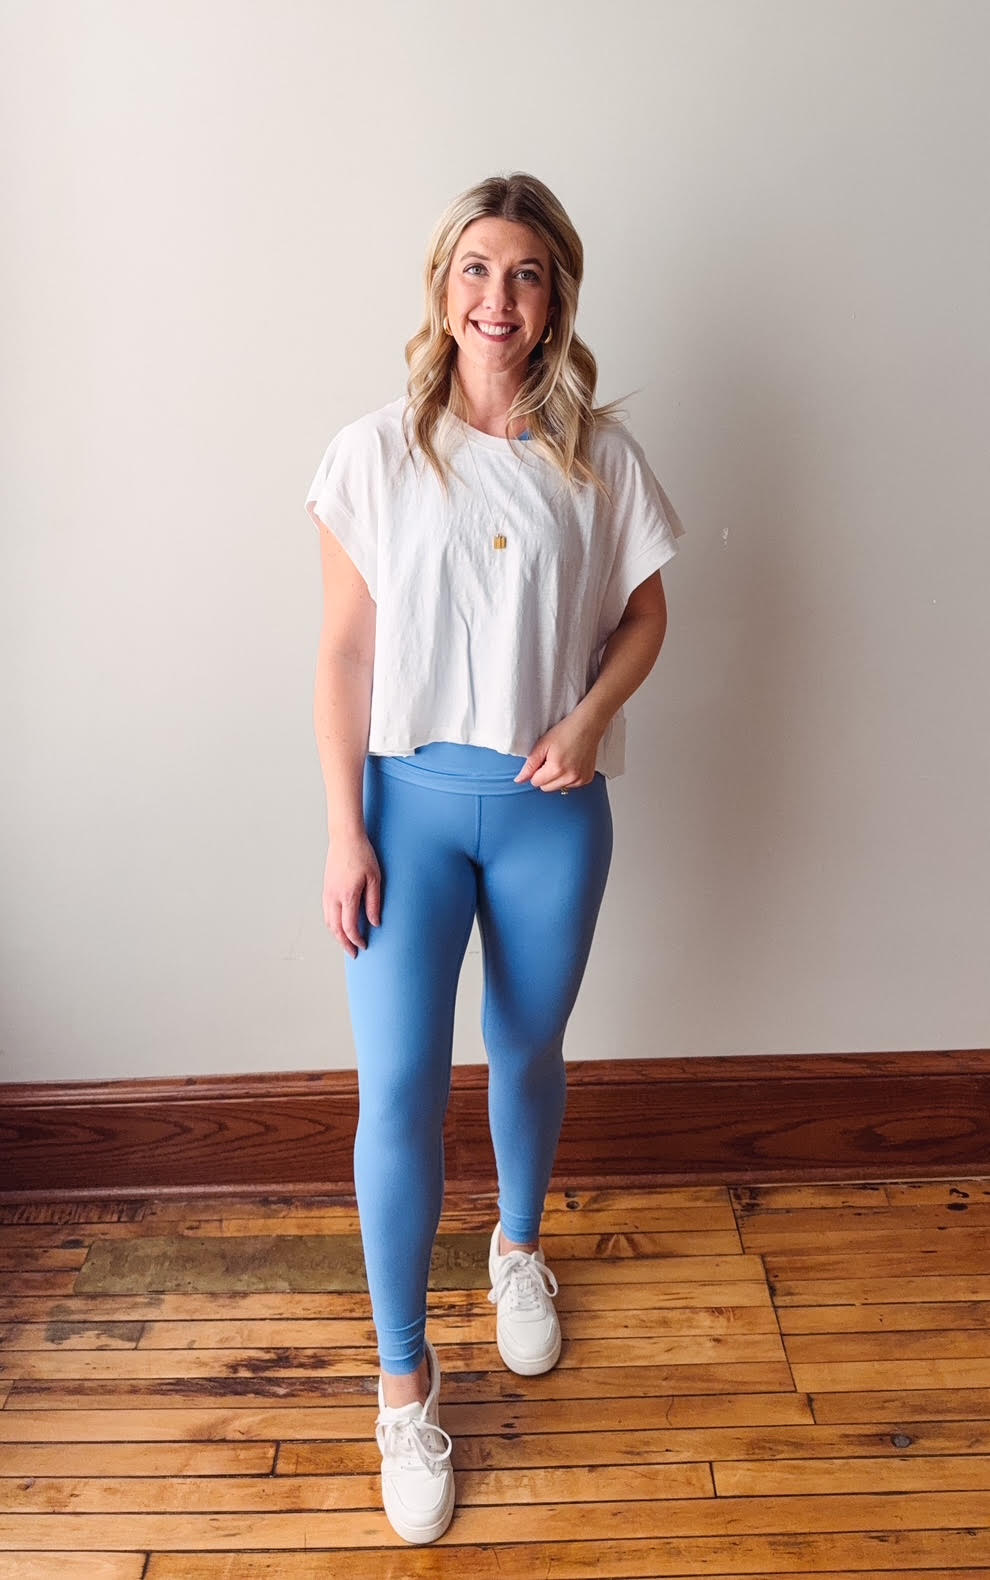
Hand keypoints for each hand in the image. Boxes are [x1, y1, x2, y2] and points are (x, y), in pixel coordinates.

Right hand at [323, 833, 380, 957]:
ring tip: (346, 942)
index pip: (349, 927)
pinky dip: (332, 923)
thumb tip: (374, 923)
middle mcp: (333, 897)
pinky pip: (326, 912)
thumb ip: (374, 903)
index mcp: (347, 896)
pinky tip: (339, 925)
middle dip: (344, 943)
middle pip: (335, 928)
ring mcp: (327, 892)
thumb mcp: (375, 879)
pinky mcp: (326, 888)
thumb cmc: (363, 855)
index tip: (364, 946)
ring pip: (328, 921)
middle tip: (353, 953)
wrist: (345, 838)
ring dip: (336, 935)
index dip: (356, 940)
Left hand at [513, 707, 603, 791]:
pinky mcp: (586, 779)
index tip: (543, 758)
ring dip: (557, 778)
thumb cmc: (565, 731)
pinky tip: (571, 763)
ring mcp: (580, 780)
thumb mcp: (542, 745)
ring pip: (558, 787)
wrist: (588, 725)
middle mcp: (570, 777)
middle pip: (546, 788)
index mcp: (557, 769)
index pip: (536, 782)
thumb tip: (519, 780)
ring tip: (563, 760)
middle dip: (545, 776)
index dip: (536, 770)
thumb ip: (530, 765)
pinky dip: (568, 777)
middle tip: (552, 759)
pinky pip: (570, 785)